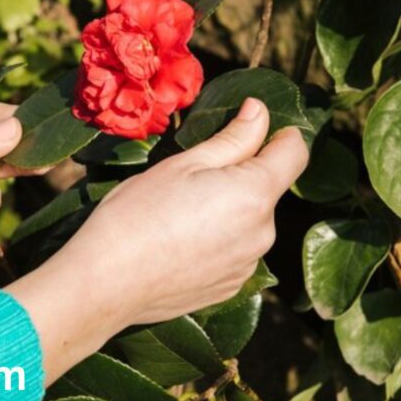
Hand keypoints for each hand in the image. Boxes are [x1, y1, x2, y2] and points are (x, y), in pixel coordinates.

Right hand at [6, 98, 308, 381]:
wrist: (107, 283)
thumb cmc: (137, 214)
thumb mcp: (182, 165)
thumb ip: (232, 139)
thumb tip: (259, 111)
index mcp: (254, 194)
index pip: (294, 153)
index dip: (280, 135)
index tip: (255, 128)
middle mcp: (263, 233)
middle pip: (265, 192)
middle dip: (239, 180)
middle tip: (189, 181)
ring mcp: (247, 266)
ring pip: (247, 224)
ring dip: (226, 214)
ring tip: (176, 219)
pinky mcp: (229, 289)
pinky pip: (233, 254)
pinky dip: (215, 244)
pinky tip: (177, 246)